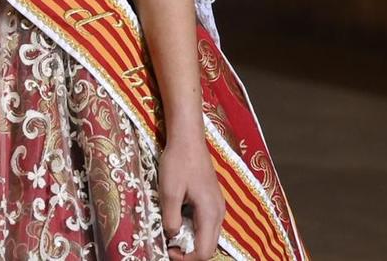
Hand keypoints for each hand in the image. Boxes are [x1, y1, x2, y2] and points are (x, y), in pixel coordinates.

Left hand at [158, 135, 222, 260]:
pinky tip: (177, 218)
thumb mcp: (169, 192)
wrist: (188, 138)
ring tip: (170, 231)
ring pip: (207, 236)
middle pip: (209, 247)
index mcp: (210, 213)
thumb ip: (171, 219)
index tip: (168, 249)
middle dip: (188, 252)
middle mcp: (218, 213)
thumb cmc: (178, 162)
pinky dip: (192, 229)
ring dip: (190, 240)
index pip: (205, 252)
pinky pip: (205, 224)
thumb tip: (172, 237)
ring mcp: (217, 207)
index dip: (186, 258)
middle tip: (168, 244)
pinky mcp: (212, 201)